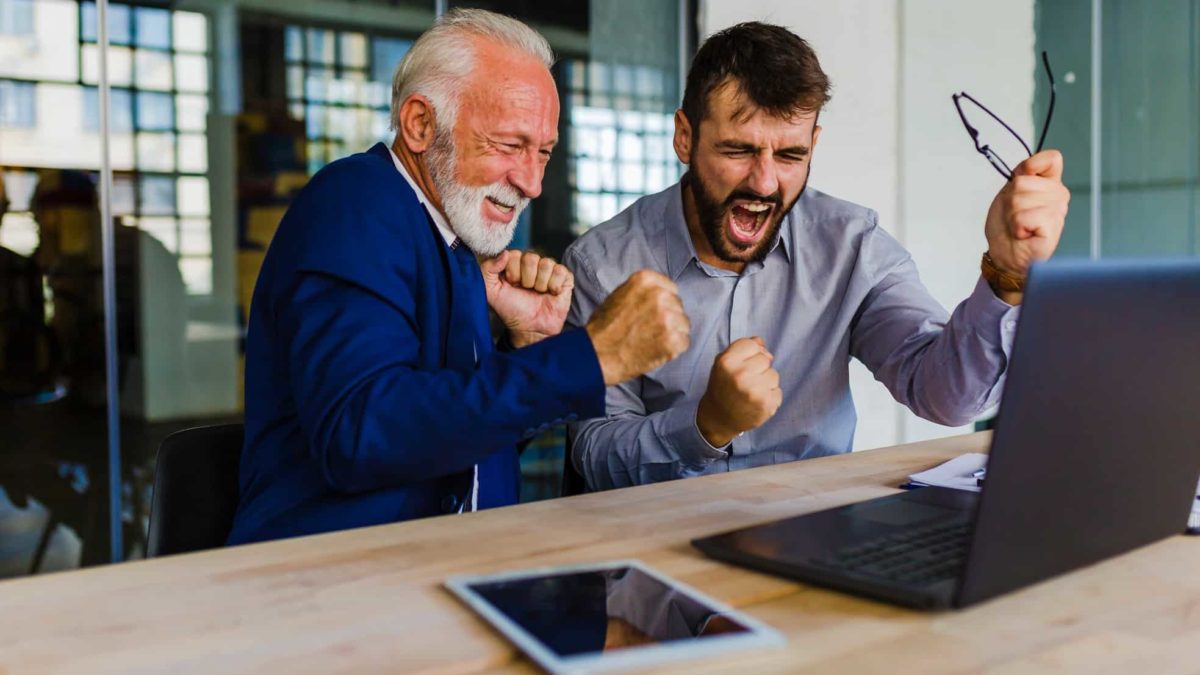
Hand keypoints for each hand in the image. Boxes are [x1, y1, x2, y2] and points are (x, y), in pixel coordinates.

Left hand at [481, 250, 572, 347]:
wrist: (530, 329)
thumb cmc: (511, 310)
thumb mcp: (490, 292)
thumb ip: (487, 269)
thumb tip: (504, 253)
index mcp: (515, 263)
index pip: (514, 254)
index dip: (512, 272)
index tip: (512, 285)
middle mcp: (533, 264)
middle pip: (531, 257)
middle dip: (526, 279)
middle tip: (526, 290)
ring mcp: (549, 270)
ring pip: (546, 264)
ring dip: (540, 284)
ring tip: (538, 293)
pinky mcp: (565, 278)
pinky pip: (560, 271)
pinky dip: (554, 286)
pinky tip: (551, 293)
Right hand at [585, 270, 689, 385]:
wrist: (596, 354)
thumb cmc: (603, 327)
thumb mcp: (619, 294)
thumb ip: (643, 291)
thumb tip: (662, 294)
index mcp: (645, 280)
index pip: (670, 288)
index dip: (663, 303)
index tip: (653, 313)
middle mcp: (659, 295)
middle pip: (678, 306)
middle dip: (668, 317)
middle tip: (649, 329)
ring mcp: (667, 318)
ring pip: (683, 324)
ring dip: (672, 333)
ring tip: (651, 340)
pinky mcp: (672, 340)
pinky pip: (684, 341)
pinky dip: (673, 349)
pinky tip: (656, 349)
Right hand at [696, 337, 782, 446]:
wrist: (718, 418)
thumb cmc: (722, 386)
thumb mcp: (724, 363)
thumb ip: (742, 348)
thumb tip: (763, 345)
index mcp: (727, 362)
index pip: (752, 345)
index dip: (749, 354)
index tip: (741, 365)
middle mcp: (740, 375)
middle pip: (765, 359)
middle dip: (758, 368)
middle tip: (745, 381)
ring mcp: (754, 391)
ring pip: (774, 374)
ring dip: (766, 382)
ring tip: (751, 392)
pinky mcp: (766, 405)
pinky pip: (778, 391)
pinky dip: (770, 396)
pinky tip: (756, 402)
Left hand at [983, 149, 1070, 301]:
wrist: (1006, 257)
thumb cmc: (1007, 227)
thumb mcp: (1009, 194)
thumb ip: (1022, 176)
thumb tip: (1030, 166)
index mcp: (1050, 184)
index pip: (1051, 159)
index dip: (1031, 167)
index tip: (1018, 185)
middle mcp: (1058, 195)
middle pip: (1023, 182)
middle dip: (1010, 201)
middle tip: (1015, 217)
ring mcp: (1058, 210)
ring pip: (1020, 199)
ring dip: (1011, 215)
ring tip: (1018, 226)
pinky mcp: (1052, 226)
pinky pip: (1024, 216)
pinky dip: (1016, 226)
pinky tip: (1023, 234)